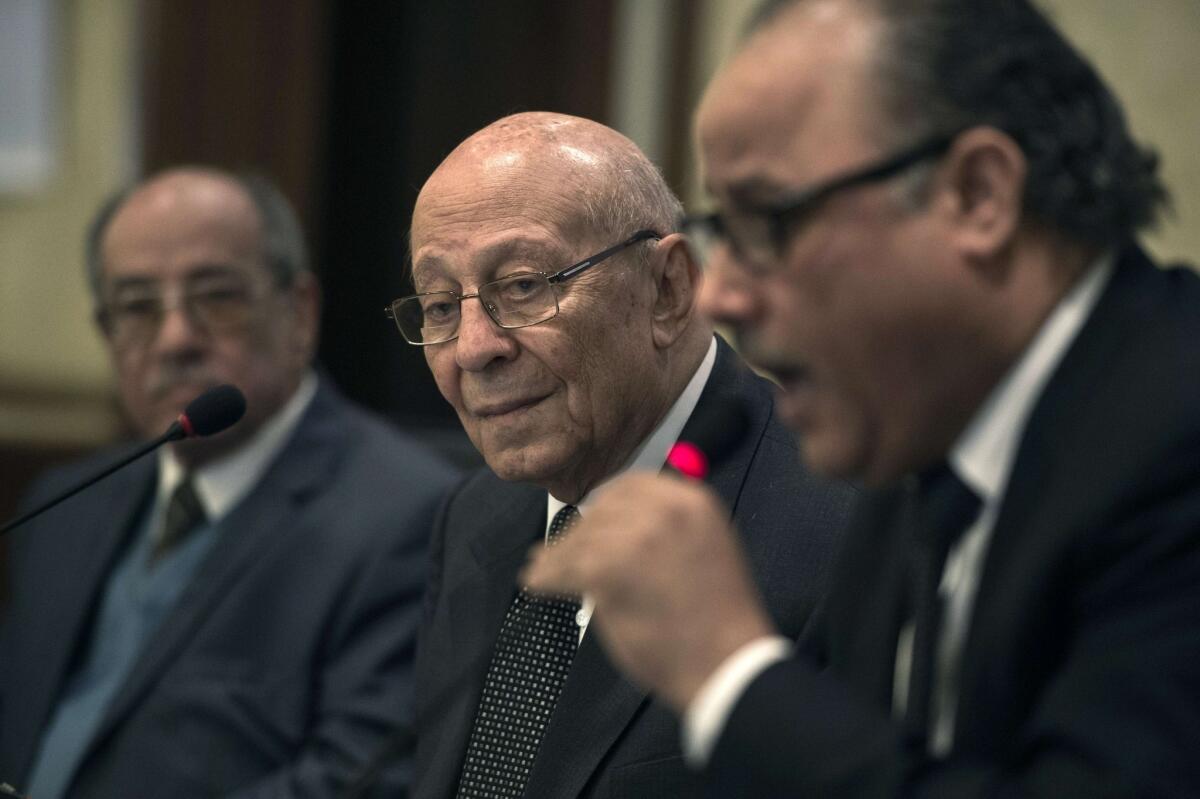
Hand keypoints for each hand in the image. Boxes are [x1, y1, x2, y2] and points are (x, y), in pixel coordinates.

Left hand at [521, 471, 776, 710]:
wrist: (728, 663)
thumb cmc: (717, 618)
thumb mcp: (703, 550)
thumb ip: (665, 530)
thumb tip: (614, 527)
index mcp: (692, 501)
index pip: (631, 488)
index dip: (603, 508)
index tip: (587, 524)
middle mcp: (664, 510)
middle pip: (601, 512)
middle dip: (578, 534)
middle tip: (555, 552)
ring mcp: (636, 538)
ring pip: (580, 541)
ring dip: (556, 558)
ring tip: (539, 570)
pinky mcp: (609, 569)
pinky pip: (566, 569)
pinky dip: (547, 579)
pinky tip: (537, 585)